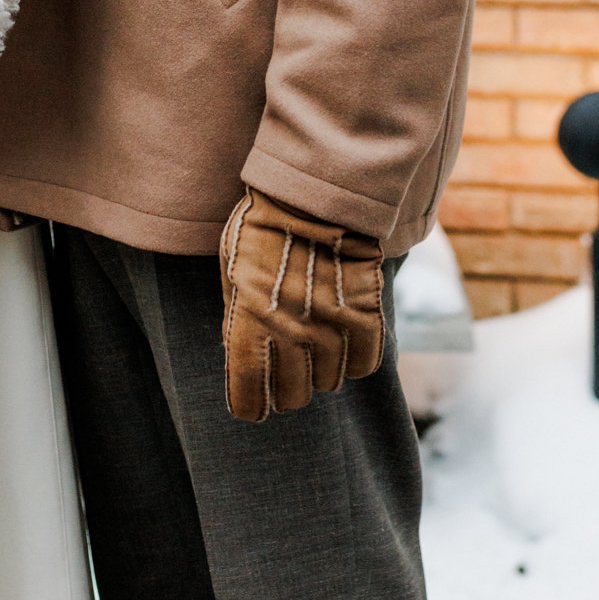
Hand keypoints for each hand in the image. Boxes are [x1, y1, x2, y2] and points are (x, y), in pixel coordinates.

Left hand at [218, 190, 384, 420]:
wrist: (313, 194)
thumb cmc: (262, 228)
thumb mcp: (233, 271)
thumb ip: (238, 317)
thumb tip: (238, 353)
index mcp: (249, 323)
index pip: (249, 392)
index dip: (251, 405)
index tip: (253, 406)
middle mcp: (291, 334)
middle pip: (291, 395)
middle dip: (285, 391)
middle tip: (286, 377)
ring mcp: (331, 327)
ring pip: (328, 383)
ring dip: (320, 373)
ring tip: (315, 352)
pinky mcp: (364, 315)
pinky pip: (363, 364)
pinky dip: (353, 361)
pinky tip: (343, 346)